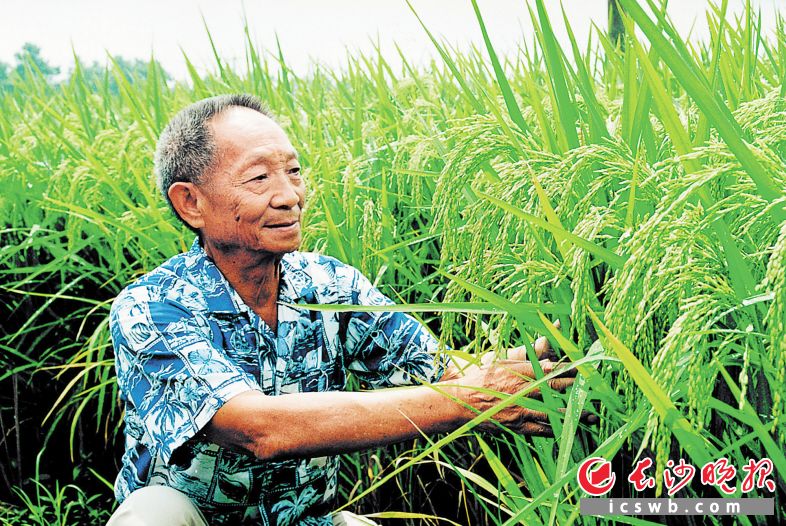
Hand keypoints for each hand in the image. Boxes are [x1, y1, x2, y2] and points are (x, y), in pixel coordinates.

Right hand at [460, 320, 596, 434]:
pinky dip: (557, 429)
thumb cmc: (479, 379)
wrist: (460, 402)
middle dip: (576, 390)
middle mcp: (522, 391)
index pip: (549, 369)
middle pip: (556, 389)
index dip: (568, 370)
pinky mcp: (517, 426)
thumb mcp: (499, 361)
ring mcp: (521, 410)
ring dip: (574, 414)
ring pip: (554, 413)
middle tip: (593, 391)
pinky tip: (569, 429)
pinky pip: (542, 430)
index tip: (582, 369)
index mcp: (518, 372)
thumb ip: (522, 359)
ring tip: (590, 416)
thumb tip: (545, 352)